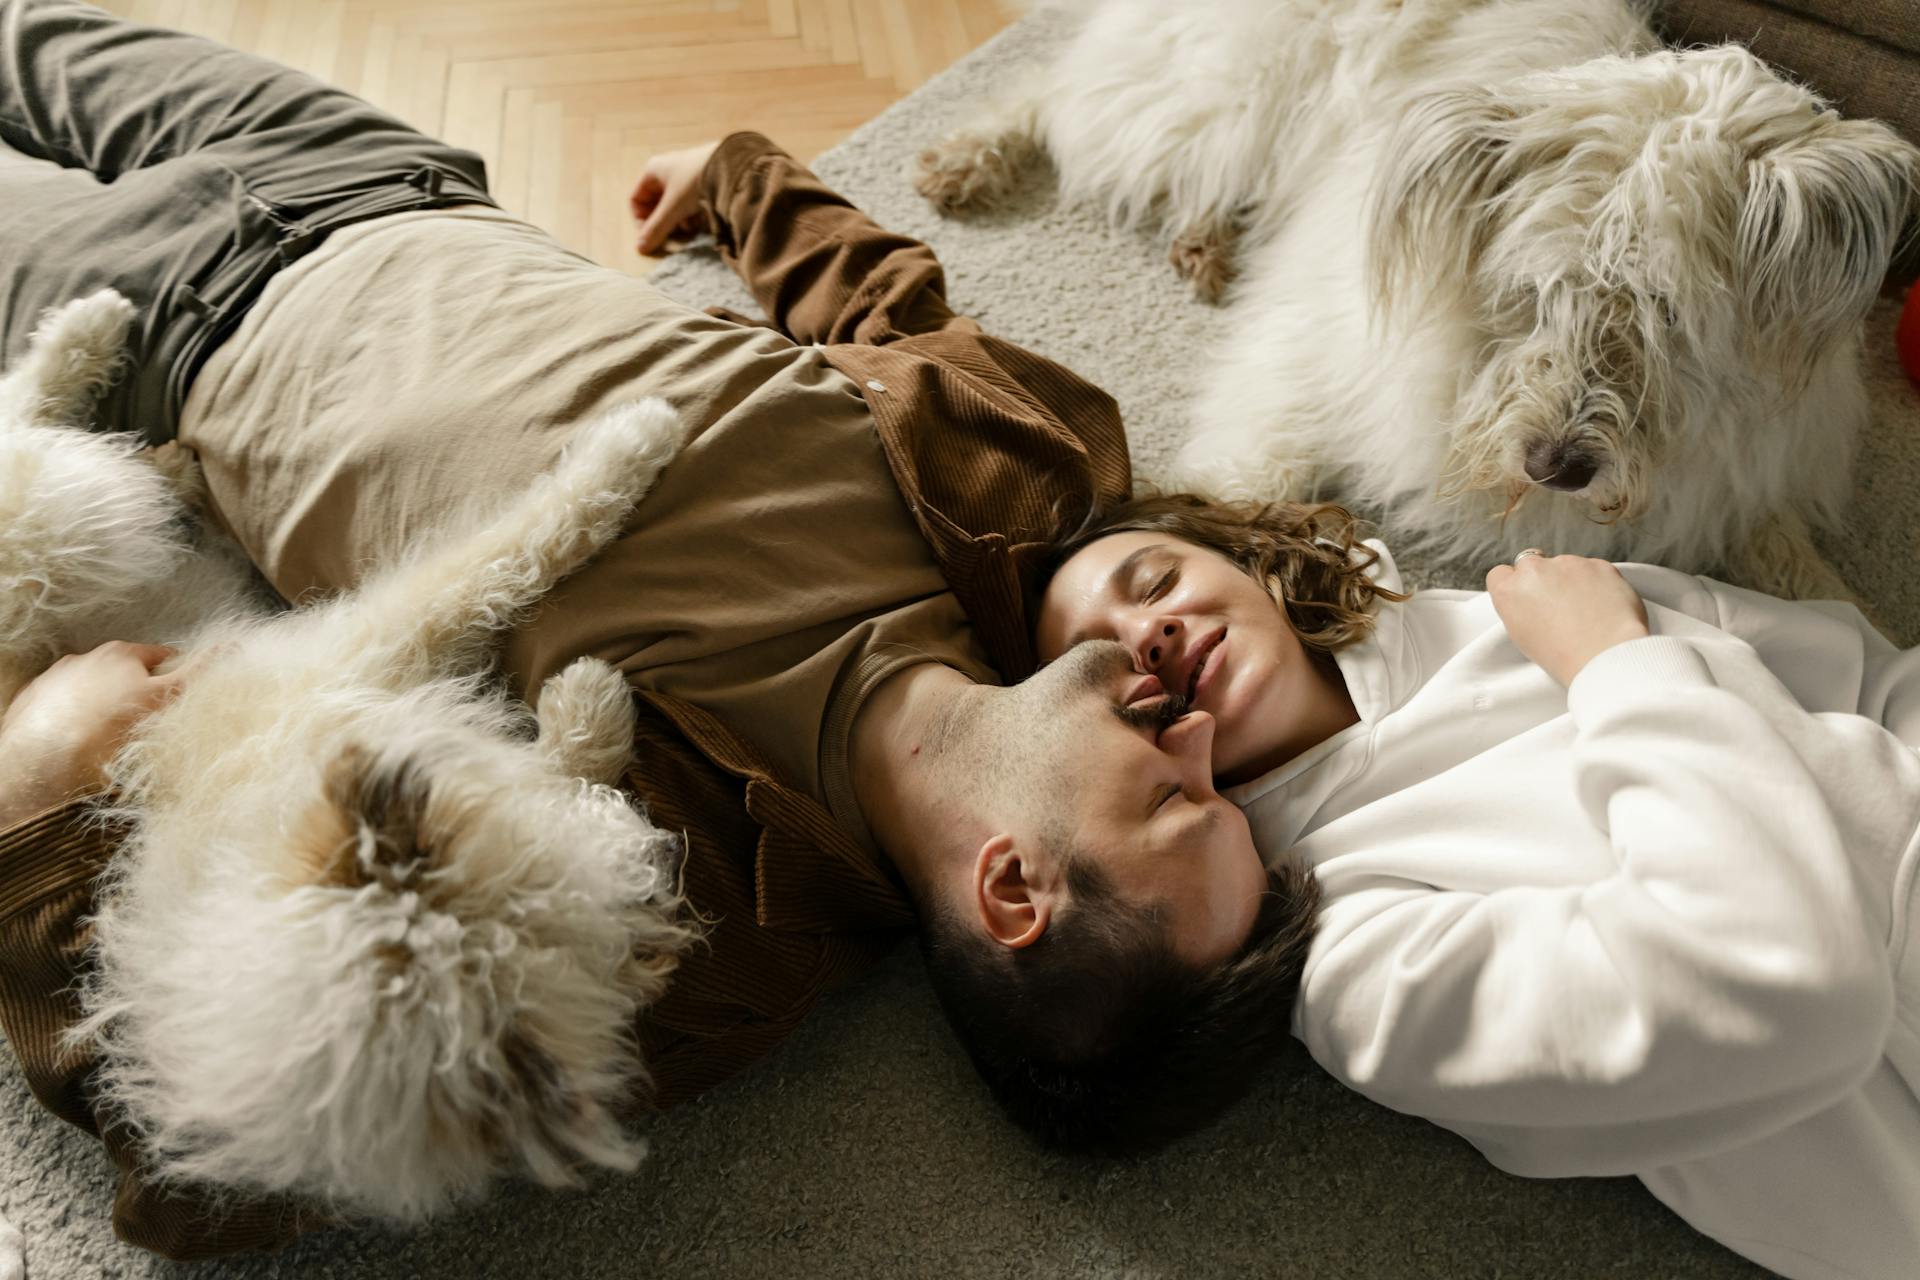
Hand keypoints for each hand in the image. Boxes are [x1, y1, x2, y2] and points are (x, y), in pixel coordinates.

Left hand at [0, 641, 185, 825]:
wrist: (41, 761)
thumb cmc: (109, 727)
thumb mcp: (164, 698)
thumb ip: (198, 671)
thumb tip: (231, 647)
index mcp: (120, 653)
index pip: (162, 658)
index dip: (175, 679)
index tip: (177, 702)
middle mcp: (84, 658)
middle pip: (125, 673)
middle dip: (137, 693)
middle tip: (145, 724)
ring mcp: (55, 680)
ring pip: (93, 691)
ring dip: (104, 706)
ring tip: (109, 738)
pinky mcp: (33, 703)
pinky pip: (63, 707)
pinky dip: (73, 719)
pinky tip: (79, 742)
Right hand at [630, 140, 721, 255]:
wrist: (734, 166)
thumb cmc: (696, 181)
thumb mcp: (674, 207)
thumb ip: (657, 228)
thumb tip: (640, 248)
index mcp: (653, 170)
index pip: (637, 200)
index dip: (641, 221)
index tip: (652, 237)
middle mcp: (667, 171)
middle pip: (656, 205)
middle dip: (665, 223)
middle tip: (674, 236)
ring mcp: (686, 177)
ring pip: (675, 207)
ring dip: (680, 221)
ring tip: (692, 228)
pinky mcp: (703, 183)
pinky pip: (691, 205)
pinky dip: (694, 216)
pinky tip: (703, 220)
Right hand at [1485, 553, 1648, 686]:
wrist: (1604, 655)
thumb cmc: (1562, 656)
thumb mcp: (1521, 636)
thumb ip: (1518, 608)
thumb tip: (1530, 600)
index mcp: (1509, 590)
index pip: (1501, 574)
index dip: (1514, 586)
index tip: (1526, 598)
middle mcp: (1534, 570)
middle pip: (1532, 565)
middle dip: (1542, 579)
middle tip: (1557, 604)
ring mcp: (1568, 563)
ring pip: (1565, 566)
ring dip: (1571, 581)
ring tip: (1586, 611)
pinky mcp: (1598, 564)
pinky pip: (1593, 569)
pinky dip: (1597, 583)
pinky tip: (1603, 606)